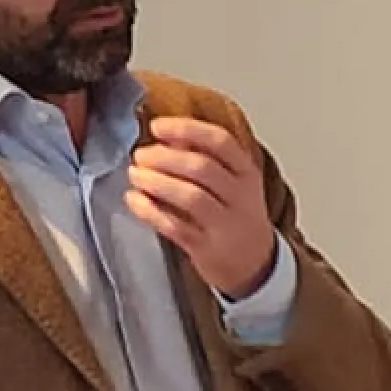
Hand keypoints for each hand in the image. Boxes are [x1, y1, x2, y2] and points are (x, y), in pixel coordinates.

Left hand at [127, 118, 280, 299]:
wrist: (255, 264)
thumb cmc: (235, 214)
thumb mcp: (232, 182)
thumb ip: (204, 157)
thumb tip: (166, 136)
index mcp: (246, 173)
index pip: (221, 142)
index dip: (187, 130)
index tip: (157, 126)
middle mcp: (241, 197)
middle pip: (202, 168)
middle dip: (164, 158)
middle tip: (140, 155)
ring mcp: (226, 225)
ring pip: (191, 197)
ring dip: (157, 182)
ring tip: (135, 175)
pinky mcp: (208, 249)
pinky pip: (176, 227)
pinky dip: (150, 211)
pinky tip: (135, 200)